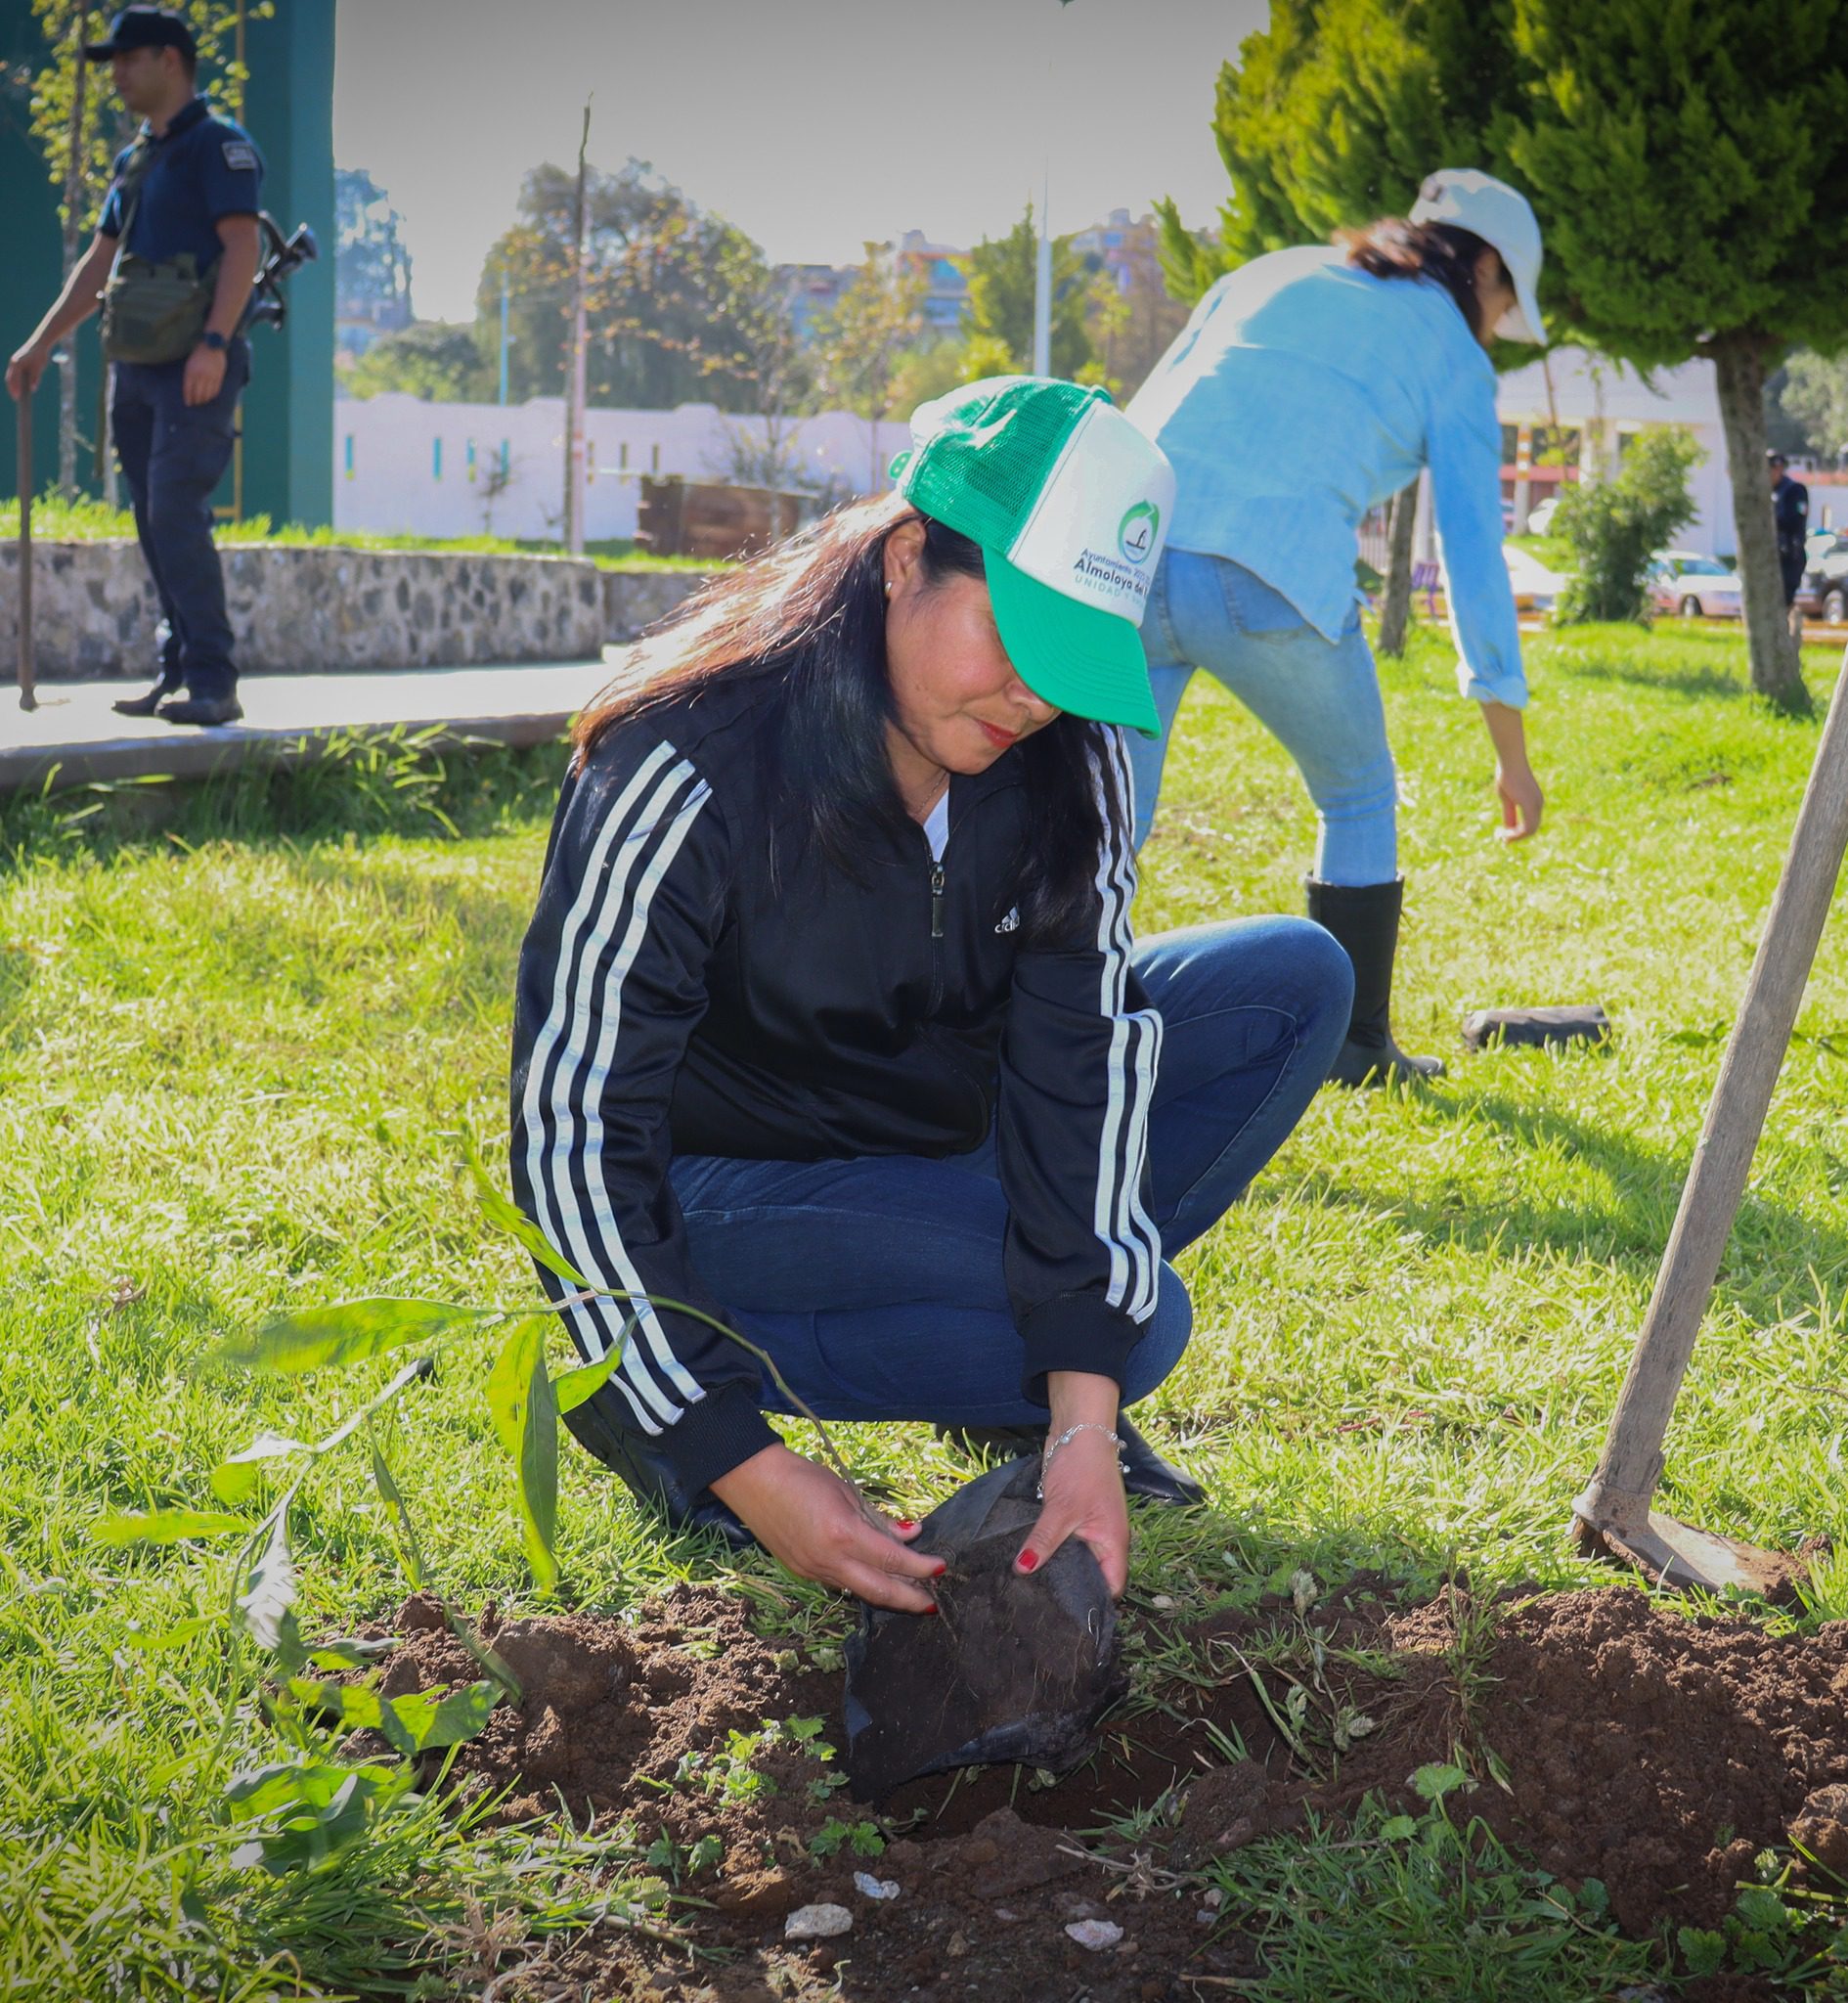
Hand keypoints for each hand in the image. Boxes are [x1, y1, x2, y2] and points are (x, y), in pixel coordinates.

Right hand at [6, 341, 49, 401]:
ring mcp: (14, 363)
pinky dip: (15, 381)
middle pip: (10, 378)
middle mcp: (14, 363)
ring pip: (11, 376)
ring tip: (17, 395)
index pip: (14, 379)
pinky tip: (19, 388)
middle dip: (12, 388)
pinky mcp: (17, 363)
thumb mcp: (39, 368)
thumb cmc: (40, 356)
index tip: (17, 397)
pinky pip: (14, 374)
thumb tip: (32, 389)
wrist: (39, 344)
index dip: (15, 389)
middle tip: (16, 398)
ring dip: (13, 385)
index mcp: (18, 364)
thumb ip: (35, 378)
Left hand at [183, 341, 226, 407]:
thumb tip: (189, 389)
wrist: (212, 347)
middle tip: (196, 404)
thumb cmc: (198, 355)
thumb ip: (189, 376)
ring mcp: (210, 377)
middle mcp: (200, 375)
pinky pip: (215, 390)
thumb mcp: (189, 364)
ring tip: (203, 402)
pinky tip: (210, 397)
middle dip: (196, 401)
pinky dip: (212, 395)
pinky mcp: (218, 377)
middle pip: (198, 393)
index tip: (188, 404)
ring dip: (204, 400)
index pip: (188, 389)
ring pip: (207, 393)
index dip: (188, 398)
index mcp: (191, 371)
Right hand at [711, 1442, 942, 1612]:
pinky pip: (839, 1583)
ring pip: (858, 1591)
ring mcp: (813, 1571)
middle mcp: (829, 1561)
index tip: (942, 1567)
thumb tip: (911, 1534)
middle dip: (909, 1600)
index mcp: (843, 1534)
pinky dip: (861, 1582)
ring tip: (910, 1592)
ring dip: (887, 1593)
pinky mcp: (802, 1573)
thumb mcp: (846, 1491)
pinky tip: (874, 1577)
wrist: (753, 1482)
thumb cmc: (803, 1477)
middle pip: (878, 1590)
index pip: (892, 1559)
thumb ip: (879, 1519)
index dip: (920, 1566)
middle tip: (933, 1603)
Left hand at [1014, 1426, 1129, 1596]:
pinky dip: (1049, 1550)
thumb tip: (1023, 1570)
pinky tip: (1028, 1560)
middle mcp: (1103, 1540)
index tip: (1068, 1618)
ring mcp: (1088, 1528)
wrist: (1077, 1430)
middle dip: (1071, 1589)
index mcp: (1113, 1543)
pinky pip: (1063, 1542)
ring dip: (1056, 1568)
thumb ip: (1043, 1541)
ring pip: (1074, 1559)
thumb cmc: (1081, 1469)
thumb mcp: (1061, 1510)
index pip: (1110, 1586)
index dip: (1094, 1603)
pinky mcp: (1071, 1517)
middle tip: (1042, 1607)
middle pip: (1092, 1575)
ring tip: (1031, 1589)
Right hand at [1495, 756, 1543, 841]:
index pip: (1530, 823)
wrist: (1511, 762)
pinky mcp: (1530, 805)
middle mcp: (1538, 804)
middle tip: (1502, 840)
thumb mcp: (1507, 798)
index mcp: (1535, 801)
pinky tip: (1505, 834)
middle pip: (1532, 829)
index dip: (1518, 832)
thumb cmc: (1507, 775)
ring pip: (1530, 830)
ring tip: (1503, 838)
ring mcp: (1536, 805)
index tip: (1504, 836)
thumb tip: (1507, 827)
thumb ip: (1509, 812)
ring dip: (1516, 837)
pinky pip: (1526, 827)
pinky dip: (1516, 834)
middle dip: (1517, 837)